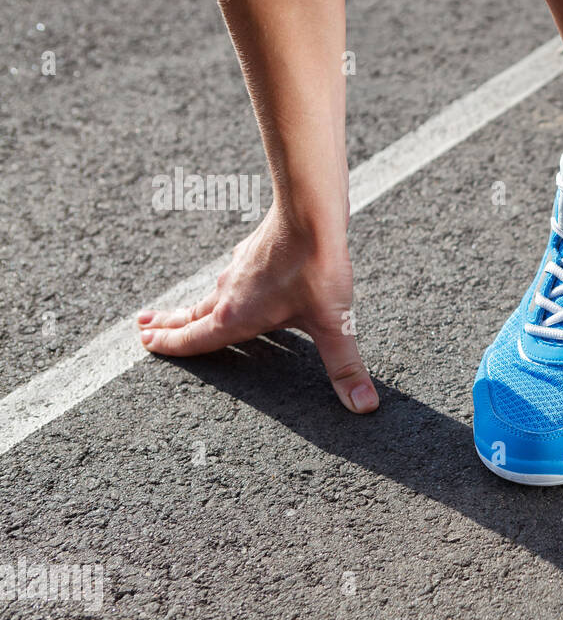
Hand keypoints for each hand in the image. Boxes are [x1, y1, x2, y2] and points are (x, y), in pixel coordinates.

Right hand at [136, 208, 378, 413]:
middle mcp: (229, 293)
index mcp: (237, 317)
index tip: (145, 345)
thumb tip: (364, 407)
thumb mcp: (334, 324)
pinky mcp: (254, 250)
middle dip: (168, 326)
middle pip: (192, 315)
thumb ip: (346, 367)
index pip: (195, 339)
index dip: (171, 346)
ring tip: (176, 311)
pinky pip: (230, 274)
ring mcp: (239, 269)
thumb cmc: (317, 269)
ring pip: (208, 294)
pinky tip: (229, 279)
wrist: (311, 212)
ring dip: (190, 305)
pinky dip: (221, 284)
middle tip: (142, 329)